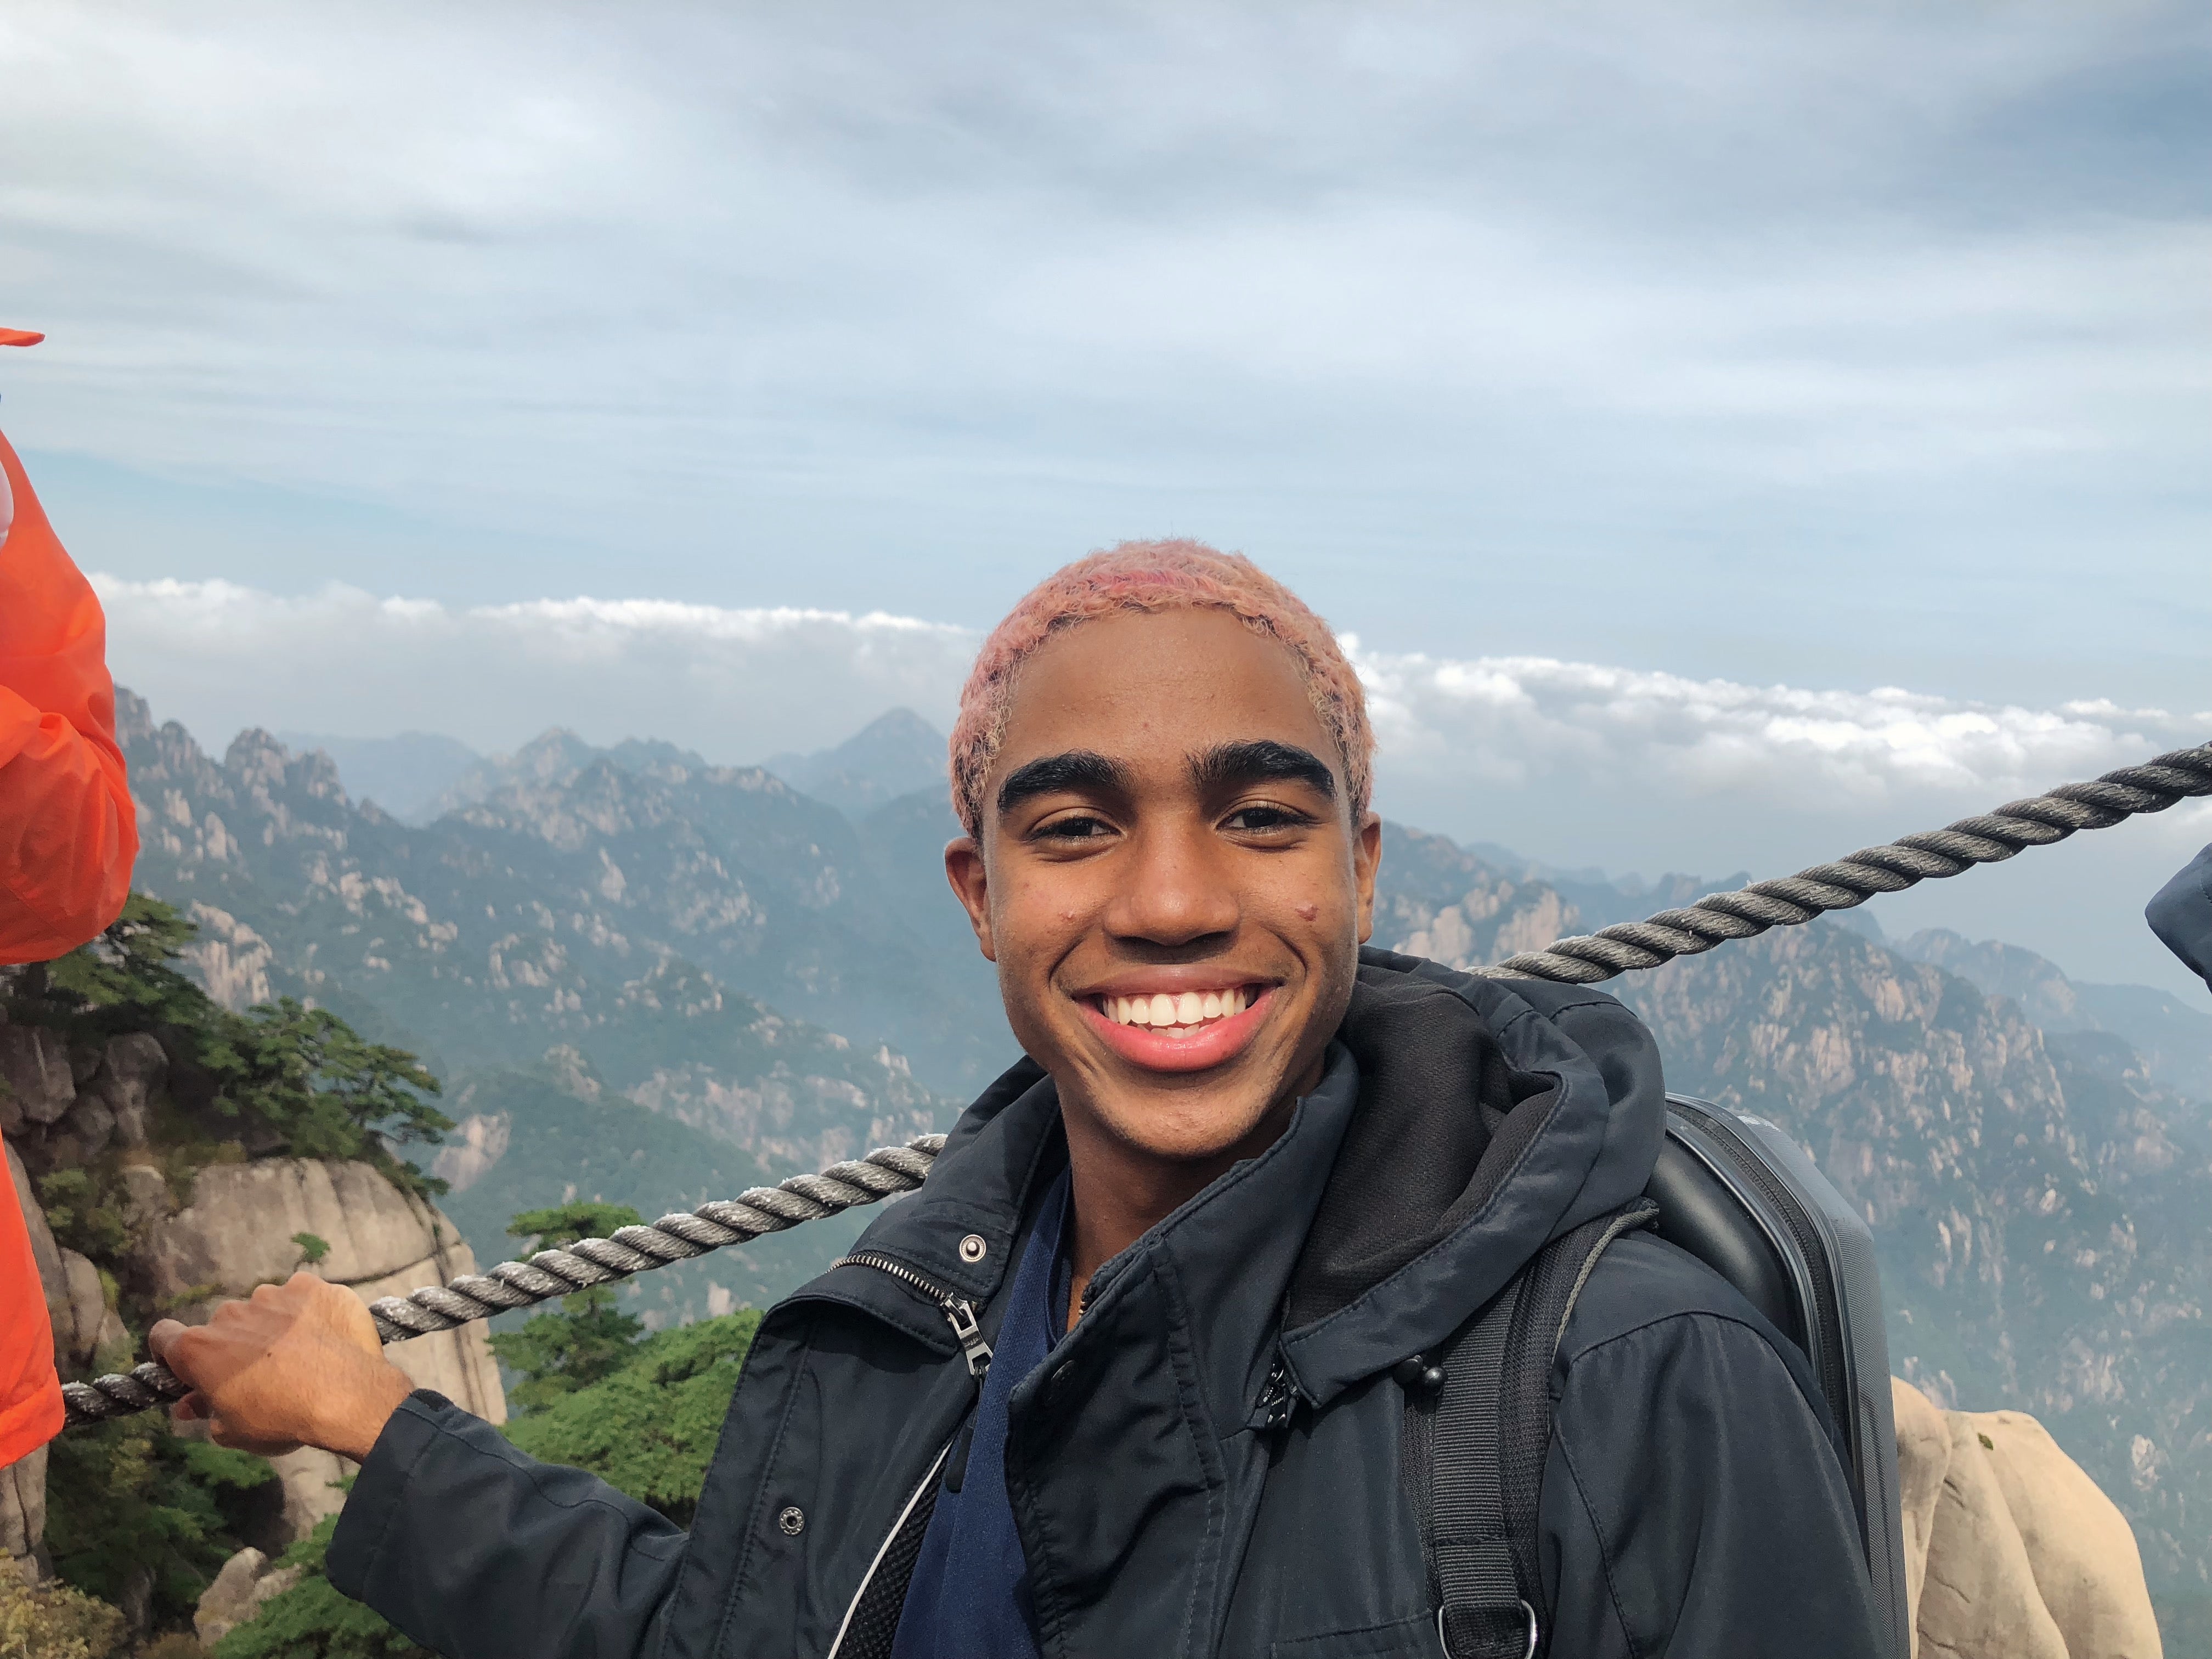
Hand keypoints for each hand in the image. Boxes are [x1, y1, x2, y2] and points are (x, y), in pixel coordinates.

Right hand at [149, 1272, 415, 1460]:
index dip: (172, 1352)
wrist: (346, 1394)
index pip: (163, 1336)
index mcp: (198, 1348)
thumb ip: (205, 1410)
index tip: (189, 1368)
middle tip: (260, 1372)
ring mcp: (272, 1294)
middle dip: (234, 1345)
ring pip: (264, 1308)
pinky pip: (301, 1296)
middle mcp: (229, 1313)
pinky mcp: (311, 1285)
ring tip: (300, 1355)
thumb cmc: (280, 1419)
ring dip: (273, 1326)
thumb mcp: (231, 1430)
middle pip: (222, 1326)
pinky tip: (324, 1335)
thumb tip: (189, 1404)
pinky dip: (308, 1312)